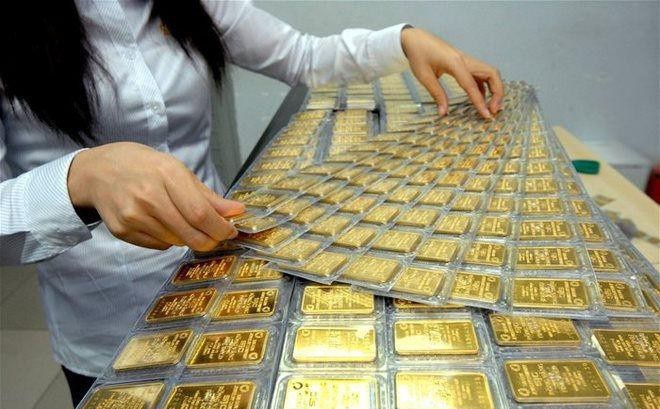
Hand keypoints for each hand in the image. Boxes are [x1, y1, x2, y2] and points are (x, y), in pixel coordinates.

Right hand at [68, 142, 244, 250]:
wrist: (98, 171)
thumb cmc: (144, 166)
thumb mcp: (177, 170)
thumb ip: (208, 195)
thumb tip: (237, 212)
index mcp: (167, 175)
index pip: (201, 213)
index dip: (220, 228)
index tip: (231, 231)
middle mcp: (148, 197)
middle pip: (190, 234)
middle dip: (210, 240)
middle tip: (215, 235)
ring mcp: (133, 216)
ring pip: (176, 242)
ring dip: (188, 237)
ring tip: (182, 220)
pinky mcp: (122, 231)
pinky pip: (159, 246)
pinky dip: (169, 239)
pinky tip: (161, 223)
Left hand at [401, 27, 503, 118]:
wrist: (415, 39)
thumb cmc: (418, 54)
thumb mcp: (424, 76)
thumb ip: (436, 94)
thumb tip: (443, 112)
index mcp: (455, 63)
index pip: (472, 85)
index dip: (480, 102)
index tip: (486, 115)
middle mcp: (465, 60)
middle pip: (492, 74)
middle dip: (497, 92)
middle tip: (493, 110)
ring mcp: (466, 60)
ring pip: (489, 73)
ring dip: (494, 89)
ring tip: (489, 106)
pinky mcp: (464, 63)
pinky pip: (479, 75)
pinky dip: (484, 86)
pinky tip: (479, 98)